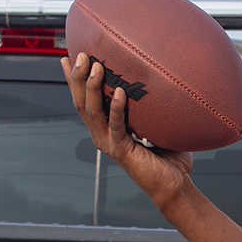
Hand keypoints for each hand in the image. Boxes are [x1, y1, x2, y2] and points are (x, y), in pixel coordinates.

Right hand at [61, 52, 192, 210]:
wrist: (175, 187)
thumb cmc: (170, 159)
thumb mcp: (158, 128)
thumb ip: (152, 110)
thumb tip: (161, 85)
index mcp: (107, 129)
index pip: (84, 101)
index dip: (74, 80)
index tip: (66, 58)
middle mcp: (103, 135)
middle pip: (81, 102)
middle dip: (77, 77)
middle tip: (80, 54)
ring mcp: (110, 143)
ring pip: (92, 111)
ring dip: (92, 88)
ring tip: (95, 66)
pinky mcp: (122, 151)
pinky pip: (116, 125)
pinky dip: (116, 108)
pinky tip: (118, 92)